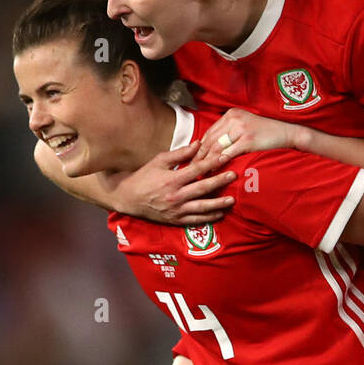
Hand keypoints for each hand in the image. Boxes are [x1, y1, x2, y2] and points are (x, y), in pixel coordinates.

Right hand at [110, 141, 235, 226]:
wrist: (129, 198)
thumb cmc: (144, 176)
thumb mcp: (159, 161)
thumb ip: (180, 154)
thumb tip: (198, 144)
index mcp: (172, 179)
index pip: (196, 169)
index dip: (212, 163)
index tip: (225, 157)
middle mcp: (176, 196)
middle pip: (203, 188)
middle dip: (220, 181)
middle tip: (234, 176)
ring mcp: (176, 210)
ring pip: (202, 208)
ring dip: (218, 204)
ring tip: (232, 200)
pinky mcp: (175, 220)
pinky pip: (195, 220)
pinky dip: (208, 218)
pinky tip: (219, 214)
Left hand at [197, 109, 297, 162]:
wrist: (286, 133)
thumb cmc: (265, 133)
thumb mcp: (244, 128)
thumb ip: (229, 134)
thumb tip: (211, 148)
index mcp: (230, 114)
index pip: (210, 132)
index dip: (199, 147)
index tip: (191, 159)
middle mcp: (233, 119)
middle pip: (210, 139)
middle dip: (199, 156)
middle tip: (190, 169)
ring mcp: (241, 128)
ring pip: (217, 146)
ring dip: (207, 161)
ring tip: (200, 172)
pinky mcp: (248, 139)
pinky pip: (229, 152)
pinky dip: (220, 162)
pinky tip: (214, 170)